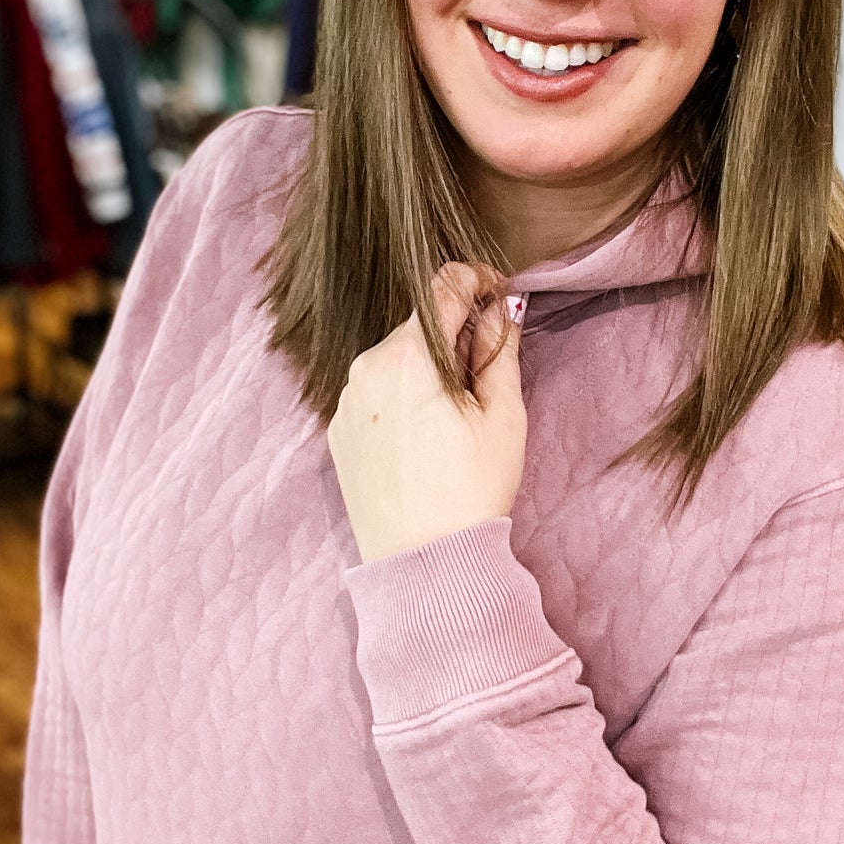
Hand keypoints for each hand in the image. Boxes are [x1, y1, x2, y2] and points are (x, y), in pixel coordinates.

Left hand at [328, 263, 526, 563]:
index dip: (479, 280)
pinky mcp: (338, 433)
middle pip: (419, 325)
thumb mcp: (504, 416)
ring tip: (455, 418)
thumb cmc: (471, 490)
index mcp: (411, 355)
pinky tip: (425, 438)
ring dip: (426, 369)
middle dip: (454, 335)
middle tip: (488, 375)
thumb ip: (500, 350)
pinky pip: (375, 395)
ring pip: (394, 360)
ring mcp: (347, 401)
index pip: (444, 285)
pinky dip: (402, 399)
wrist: (424, 563)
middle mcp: (367, 368)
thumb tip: (500, 311)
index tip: (500, 295)